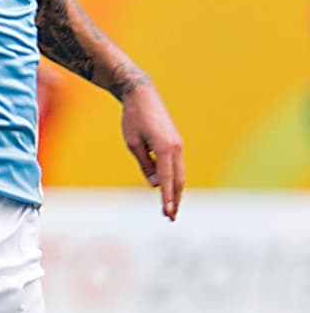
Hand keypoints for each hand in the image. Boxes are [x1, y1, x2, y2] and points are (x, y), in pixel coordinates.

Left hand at [120, 82, 183, 219]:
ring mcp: (177, 145)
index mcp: (164, 148)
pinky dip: (174, 179)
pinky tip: (168, 189)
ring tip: (171, 208)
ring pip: (179, 173)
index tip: (167, 213)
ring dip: (176, 191)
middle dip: (175, 199)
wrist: (141, 94)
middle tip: (170, 217)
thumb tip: (155, 184)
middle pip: (178, 180)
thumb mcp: (133, 144)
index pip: (166, 179)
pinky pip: (176, 165)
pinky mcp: (175, 142)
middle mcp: (175, 147)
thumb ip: (145, 165)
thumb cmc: (133, 118)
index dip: (166, 198)